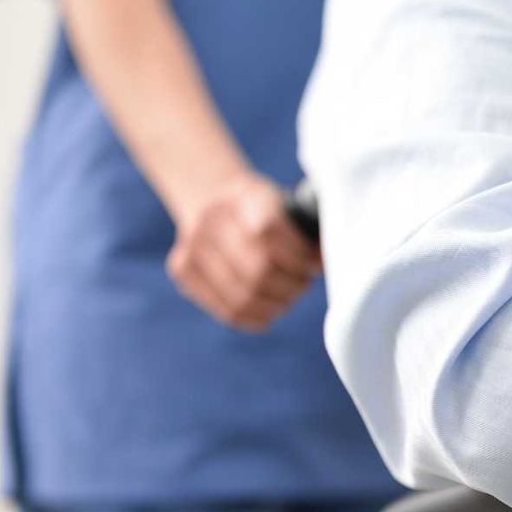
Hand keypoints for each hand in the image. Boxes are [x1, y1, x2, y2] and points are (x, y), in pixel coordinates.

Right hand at [165, 171, 321, 331]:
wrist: (209, 197)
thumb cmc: (260, 206)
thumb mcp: (281, 199)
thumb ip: (303, 223)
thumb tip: (328, 254)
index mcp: (243, 195)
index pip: (269, 232)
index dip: (300, 256)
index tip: (316, 264)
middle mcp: (212, 218)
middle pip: (259, 269)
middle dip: (291, 285)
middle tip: (303, 284)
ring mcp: (192, 245)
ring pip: (244, 295)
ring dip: (276, 304)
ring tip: (288, 296)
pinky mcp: (182, 270)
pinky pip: (227, 309)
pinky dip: (256, 316)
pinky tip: (270, 309)